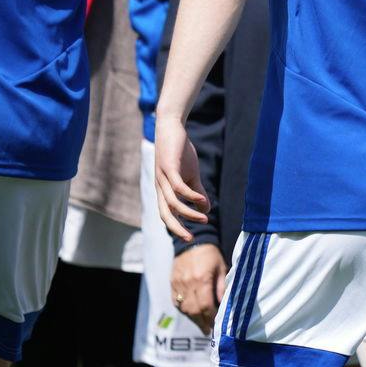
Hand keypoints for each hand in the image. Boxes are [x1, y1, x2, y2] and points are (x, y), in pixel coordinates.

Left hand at [152, 117, 209, 241]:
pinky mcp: (169, 167)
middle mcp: (160, 186)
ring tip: (205, 218)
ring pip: (173, 202)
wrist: (172, 128)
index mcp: (163, 190)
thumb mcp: (191, 174)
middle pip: (164, 213)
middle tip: (190, 238)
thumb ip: (197, 192)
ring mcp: (163, 177)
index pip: (167, 214)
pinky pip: (178, 187)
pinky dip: (190, 196)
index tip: (191, 236)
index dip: (176, 226)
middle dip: (176, 228)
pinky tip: (202, 200)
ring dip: (189, 213)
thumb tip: (205, 209)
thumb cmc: (180, 152)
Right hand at [171, 245, 227, 334]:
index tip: (216, 325)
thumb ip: (222, 287)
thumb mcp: (222, 268)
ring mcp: (178, 284)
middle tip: (208, 330)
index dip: (211, 317)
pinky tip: (192, 315)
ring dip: (193, 319)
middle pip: (193, 310)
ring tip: (201, 325)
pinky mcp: (172, 283)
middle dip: (202, 322)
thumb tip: (223, 305)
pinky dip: (184, 311)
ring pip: (184, 308)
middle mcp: (188, 284)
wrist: (192, 240)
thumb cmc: (211, 255)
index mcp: (202, 279)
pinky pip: (176, 302)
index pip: (205, 305)